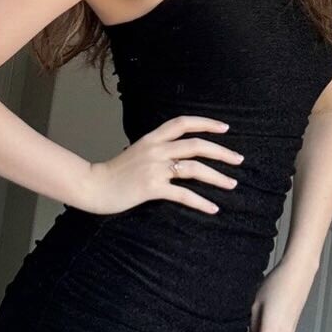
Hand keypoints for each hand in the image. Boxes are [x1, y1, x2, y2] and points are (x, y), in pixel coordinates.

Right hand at [82, 115, 244, 216]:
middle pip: (197, 145)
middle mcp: (156, 149)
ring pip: (194, 168)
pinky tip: (213, 208)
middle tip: (239, 159)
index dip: (206, 123)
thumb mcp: (137, 151)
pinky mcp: (151, 188)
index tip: (225, 128)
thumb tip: (178, 152)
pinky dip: (201, 202)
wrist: (93, 185)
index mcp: (152, 138)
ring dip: (217, 177)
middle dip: (222, 152)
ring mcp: (154, 168)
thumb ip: (157, 148)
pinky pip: (183, 194)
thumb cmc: (115, 172)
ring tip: (232, 184)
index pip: (183, 123)